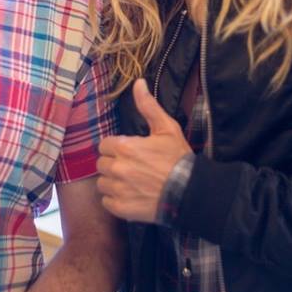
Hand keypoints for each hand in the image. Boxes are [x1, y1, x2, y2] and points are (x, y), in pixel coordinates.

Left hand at [97, 78, 190, 222]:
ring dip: (112, 182)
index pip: (104, 145)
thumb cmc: (178, 159)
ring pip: (102, 183)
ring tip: (130, 182)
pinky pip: (107, 202)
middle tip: (131, 167)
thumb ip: (148, 106)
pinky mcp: (121, 208)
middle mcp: (118, 168)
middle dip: (113, 163)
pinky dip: (115, 200)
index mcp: (124, 147)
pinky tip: (130, 195)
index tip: (129, 152)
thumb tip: (138, 82)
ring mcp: (118, 189)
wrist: (190, 191)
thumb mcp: (166, 128)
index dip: (116, 147)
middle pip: (102, 164)